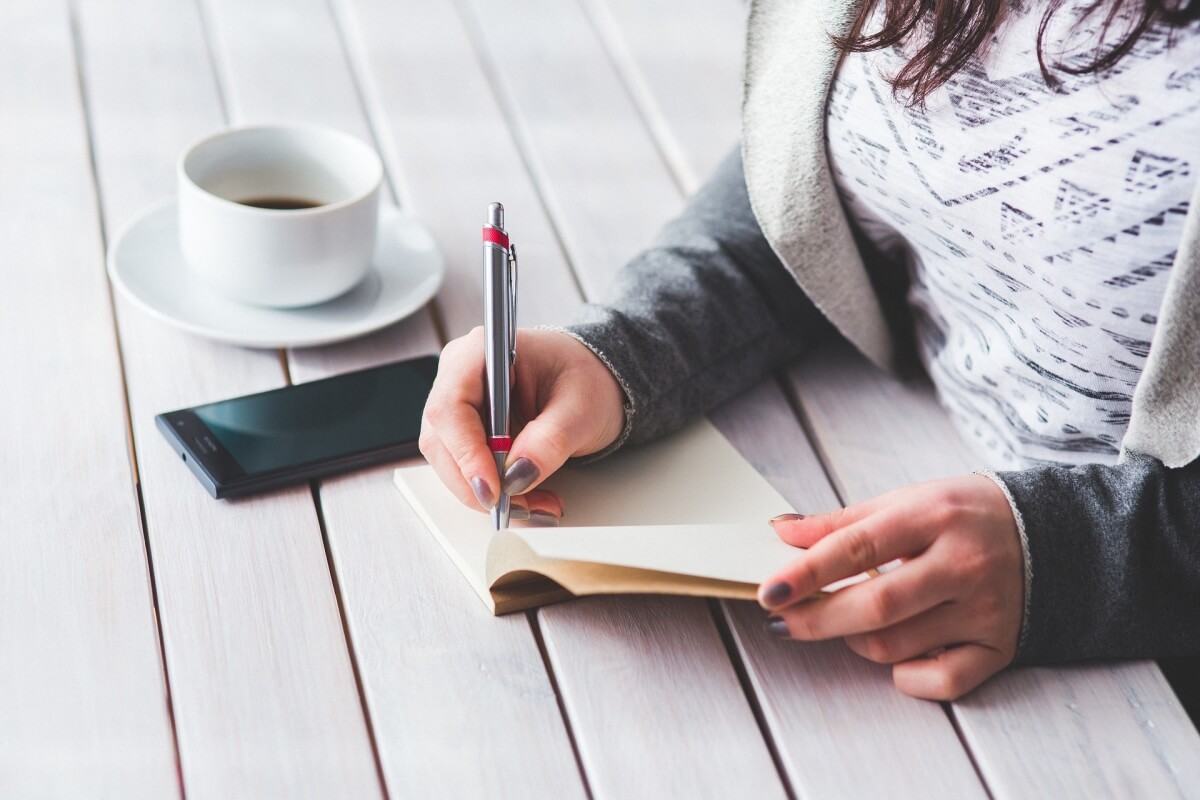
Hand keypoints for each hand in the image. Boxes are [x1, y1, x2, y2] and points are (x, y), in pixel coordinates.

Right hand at [419, 327, 625, 520]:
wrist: (592, 383)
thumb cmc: (585, 378)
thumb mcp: (581, 409)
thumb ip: (550, 440)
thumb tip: (518, 474)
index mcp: (482, 352)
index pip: (451, 406)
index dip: (466, 452)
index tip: (492, 488)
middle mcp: (460, 376)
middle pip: (442, 441)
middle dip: (478, 483)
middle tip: (521, 506)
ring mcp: (460, 405)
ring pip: (450, 462)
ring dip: (488, 493)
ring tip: (535, 505)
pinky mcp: (467, 431)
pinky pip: (465, 469)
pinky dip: (494, 491)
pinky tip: (527, 498)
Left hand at [758, 475, 1023, 699]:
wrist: (1053, 534)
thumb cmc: (964, 515)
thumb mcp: (906, 500)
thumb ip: (842, 521)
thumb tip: (783, 533)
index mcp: (934, 516)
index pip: (857, 547)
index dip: (807, 573)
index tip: (770, 591)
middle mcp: (963, 564)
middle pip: (876, 606)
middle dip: (817, 619)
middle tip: (782, 621)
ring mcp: (984, 610)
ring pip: (897, 646)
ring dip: (854, 641)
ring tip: (846, 623)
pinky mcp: (1000, 647)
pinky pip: (942, 681)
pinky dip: (906, 675)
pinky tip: (894, 655)